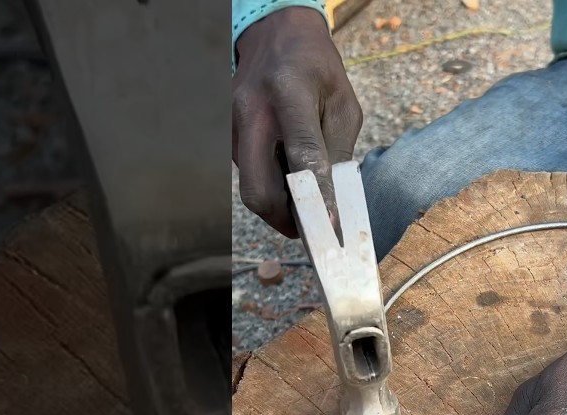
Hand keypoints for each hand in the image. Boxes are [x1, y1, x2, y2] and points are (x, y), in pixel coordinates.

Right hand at [233, 7, 361, 236]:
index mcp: (289, 92)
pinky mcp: (224, 133)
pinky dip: (268, 184)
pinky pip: (247, 173)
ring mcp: (231, 122)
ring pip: (250, 187)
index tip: (329, 226)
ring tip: (302, 198)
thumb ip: (338, 151)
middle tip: (308, 227)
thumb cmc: (316, 69)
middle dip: (284, 219)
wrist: (275, 35)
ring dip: (277, 203)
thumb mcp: (343, 103)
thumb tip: (335, 200)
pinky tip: (285, 173)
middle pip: (259, 189)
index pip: (302, 156)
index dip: (316, 197)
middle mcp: (252, 109)